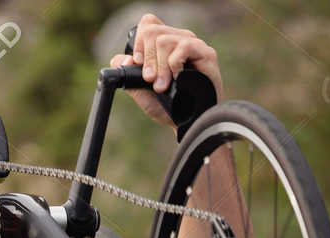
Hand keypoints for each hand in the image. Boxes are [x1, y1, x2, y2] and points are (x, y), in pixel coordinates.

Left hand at [107, 12, 222, 127]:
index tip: (138, 63)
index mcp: (163, 43)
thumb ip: (129, 75)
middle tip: (150, 80)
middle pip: (153, 31)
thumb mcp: (142, 92)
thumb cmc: (168, 107)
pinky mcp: (206, 53)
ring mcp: (193, 44)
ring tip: (163, 86)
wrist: (188, 123)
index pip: (148, 23)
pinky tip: (177, 78)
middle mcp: (178, 39)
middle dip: (147, 59)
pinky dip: (174, 64)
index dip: (139, 41)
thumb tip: (123, 59)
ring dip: (160, 67)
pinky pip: (183, 47)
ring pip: (164, 40)